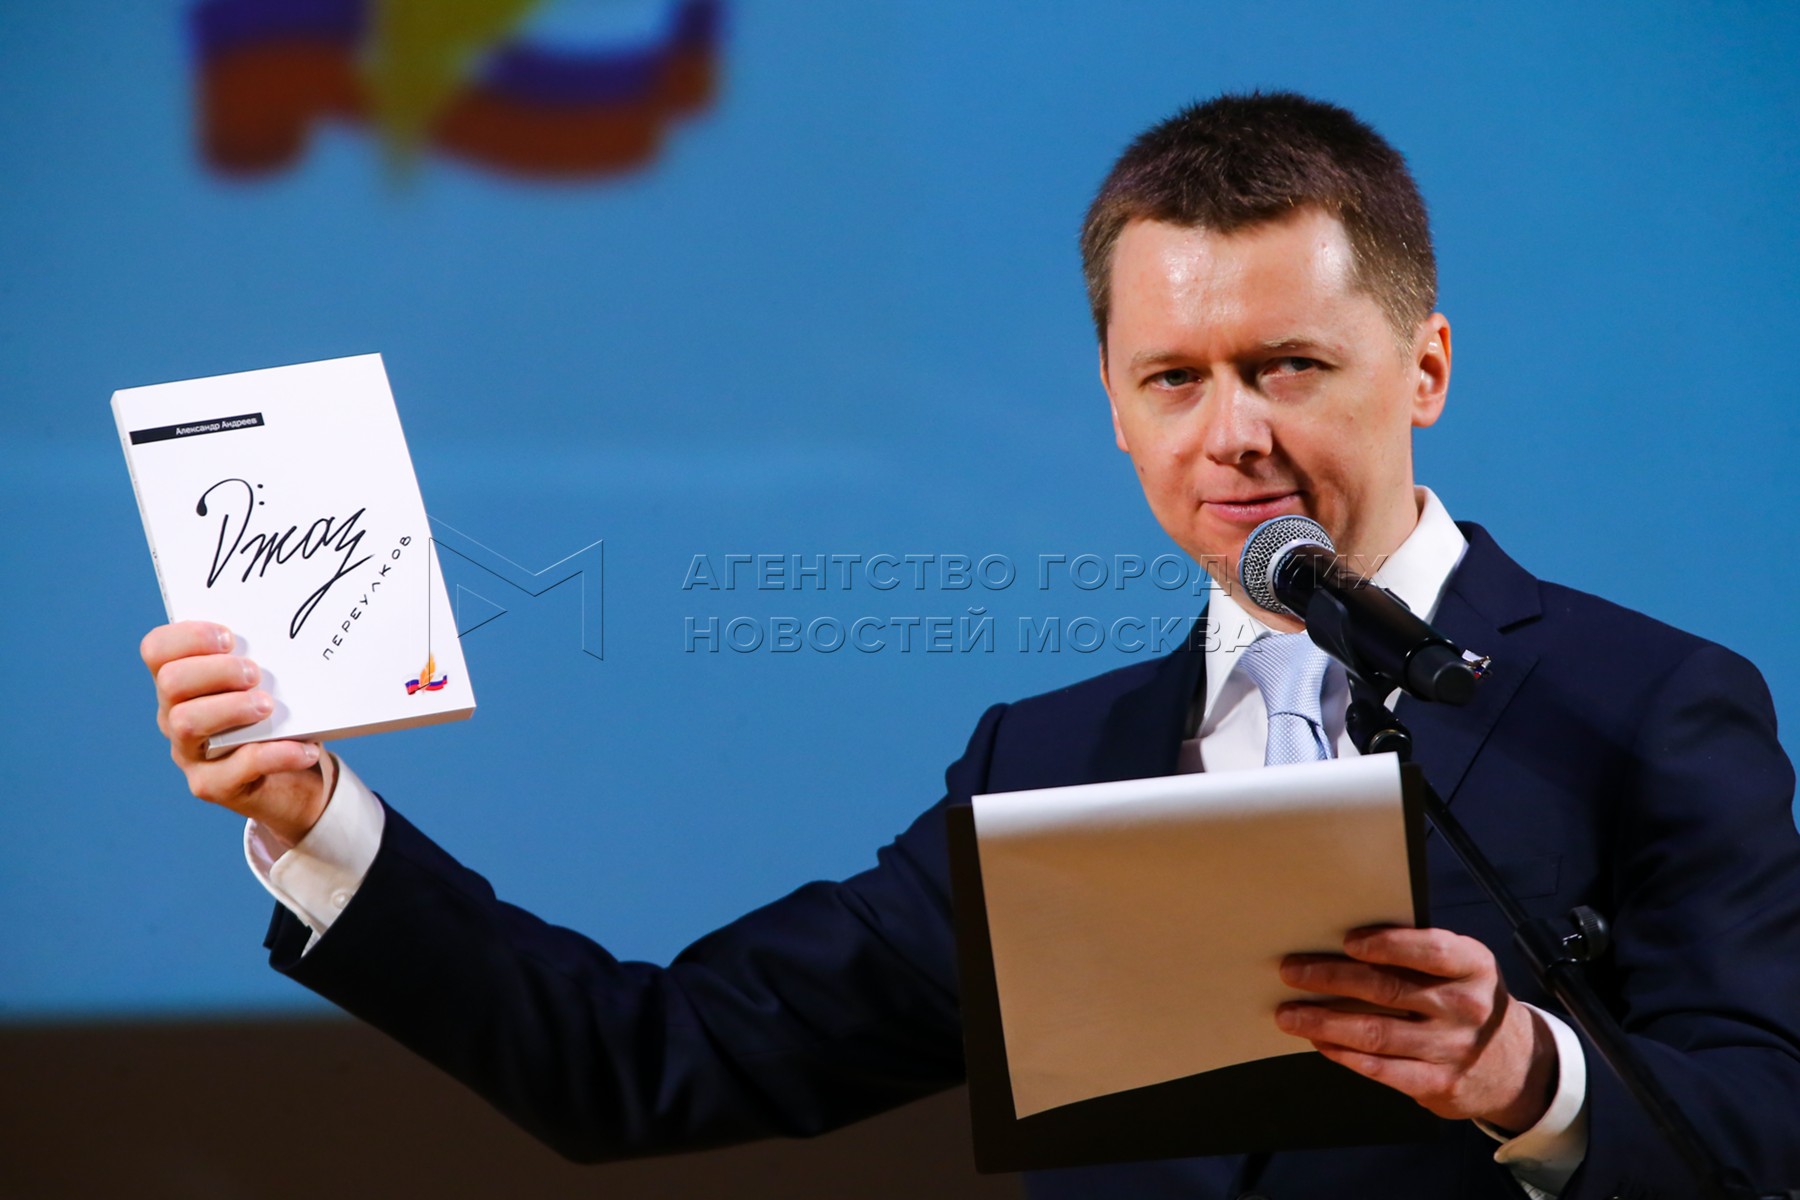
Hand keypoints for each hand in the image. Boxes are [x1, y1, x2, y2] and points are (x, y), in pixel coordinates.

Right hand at [142, 620, 333, 844]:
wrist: (290, 783)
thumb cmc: (276, 721)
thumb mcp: (266, 687)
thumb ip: (264, 661)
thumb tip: (294, 633)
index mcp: (182, 685)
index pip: (157, 650)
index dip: (187, 636)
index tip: (229, 637)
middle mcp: (175, 717)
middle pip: (171, 682)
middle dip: (217, 671)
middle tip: (254, 674)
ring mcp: (190, 754)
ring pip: (187, 723)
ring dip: (232, 708)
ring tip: (269, 707)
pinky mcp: (213, 786)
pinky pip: (238, 767)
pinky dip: (278, 755)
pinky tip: (307, 750)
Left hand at [1275, 926, 1555, 1130]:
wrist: (1514, 1065)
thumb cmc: (1466, 1001)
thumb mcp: (1461, 969)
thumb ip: (1418, 955)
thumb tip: (1344, 944)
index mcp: (1473, 966)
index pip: (1430, 950)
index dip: (1387, 945)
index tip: (1347, 941)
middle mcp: (1466, 1007)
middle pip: (1387, 990)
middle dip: (1331, 978)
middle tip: (1291, 972)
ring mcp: (1453, 1048)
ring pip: (1376, 1033)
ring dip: (1324, 1022)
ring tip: (1290, 1014)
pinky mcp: (1439, 1083)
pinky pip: (1382, 1069)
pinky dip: (1345, 1055)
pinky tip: (1321, 1043)